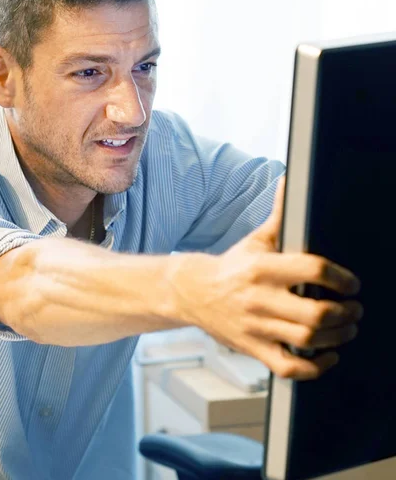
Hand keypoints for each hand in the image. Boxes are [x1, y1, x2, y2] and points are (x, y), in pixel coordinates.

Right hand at [176, 177, 362, 380]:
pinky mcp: (253, 348)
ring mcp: (256, 327)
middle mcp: (260, 298)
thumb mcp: (256, 239)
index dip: (341, 278)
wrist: (193, 293)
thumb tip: (290, 180)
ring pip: (306, 340)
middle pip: (315, 313)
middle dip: (345, 313)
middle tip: (355, 309)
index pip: (312, 270)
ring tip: (347, 328)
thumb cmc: (231, 266)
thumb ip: (279, 214)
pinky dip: (314, 367)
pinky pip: (288, 367)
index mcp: (264, 268)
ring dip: (337, 337)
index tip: (352, 283)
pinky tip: (328, 356)